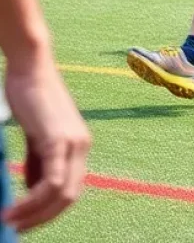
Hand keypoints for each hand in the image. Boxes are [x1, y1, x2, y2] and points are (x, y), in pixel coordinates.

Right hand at [3, 58, 90, 232]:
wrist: (30, 69)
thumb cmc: (30, 99)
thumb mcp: (36, 137)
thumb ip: (38, 161)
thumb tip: (32, 189)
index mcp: (79, 144)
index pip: (71, 189)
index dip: (49, 211)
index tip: (25, 223)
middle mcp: (82, 144)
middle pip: (70, 197)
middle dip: (42, 218)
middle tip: (15, 228)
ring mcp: (73, 142)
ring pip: (62, 194)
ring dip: (34, 214)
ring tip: (9, 220)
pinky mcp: (59, 139)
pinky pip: (52, 182)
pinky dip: (33, 201)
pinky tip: (13, 208)